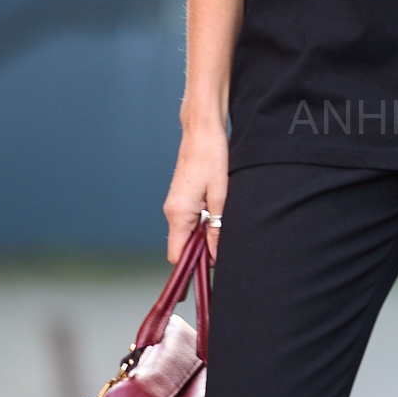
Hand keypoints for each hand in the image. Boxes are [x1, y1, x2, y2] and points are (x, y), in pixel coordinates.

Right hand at [164, 123, 228, 261]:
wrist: (202, 131)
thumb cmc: (211, 157)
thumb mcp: (221, 196)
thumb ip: (217, 228)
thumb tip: (215, 255)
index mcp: (178, 214)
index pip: (176, 255)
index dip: (193, 265)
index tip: (213, 265)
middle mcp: (171, 211)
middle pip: (182, 247)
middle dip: (202, 251)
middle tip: (226, 243)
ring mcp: (174, 205)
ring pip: (187, 234)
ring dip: (204, 236)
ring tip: (224, 225)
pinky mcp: (180, 199)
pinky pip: (189, 222)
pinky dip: (203, 224)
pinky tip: (218, 214)